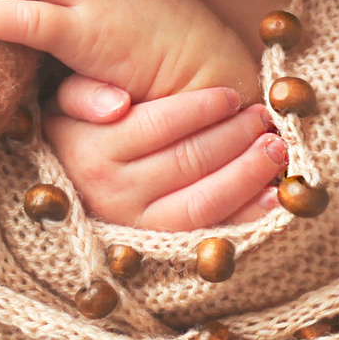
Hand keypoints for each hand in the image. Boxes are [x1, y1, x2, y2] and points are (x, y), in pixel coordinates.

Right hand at [43, 78, 287, 231]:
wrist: (64, 188)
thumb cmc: (78, 133)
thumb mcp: (65, 106)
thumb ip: (84, 94)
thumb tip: (117, 105)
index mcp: (93, 151)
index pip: (160, 125)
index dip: (202, 108)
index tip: (232, 96)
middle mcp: (113, 192)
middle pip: (188, 161)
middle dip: (234, 137)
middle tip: (263, 118)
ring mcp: (137, 225)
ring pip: (203, 201)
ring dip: (246, 173)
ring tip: (274, 149)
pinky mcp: (159, 245)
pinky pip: (209, 232)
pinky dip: (246, 214)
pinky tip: (273, 195)